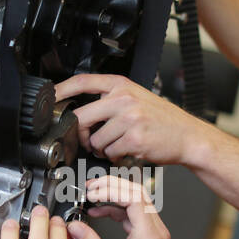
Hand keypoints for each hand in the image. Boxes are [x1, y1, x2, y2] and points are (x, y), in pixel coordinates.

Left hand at [53, 73, 204, 165]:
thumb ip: (111, 100)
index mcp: (122, 85)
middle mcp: (124, 99)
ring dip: (101, 148)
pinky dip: (114, 156)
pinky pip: (109, 152)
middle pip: (81, 116)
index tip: (51, 97)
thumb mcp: (136, 98)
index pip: (83, 82)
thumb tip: (80, 111)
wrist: (188, 136)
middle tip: (90, 139)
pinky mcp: (134, 138)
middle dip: (81, 133)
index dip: (62, 89)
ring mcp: (129, 118)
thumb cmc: (162, 120)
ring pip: (95, 140)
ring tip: (116, 145)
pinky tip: (126, 151)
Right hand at [67, 175, 183, 238]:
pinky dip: (119, 209)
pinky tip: (102, 213)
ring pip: (137, 202)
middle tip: (91, 188)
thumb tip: (75, 227)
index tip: (92, 192)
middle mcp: (156, 231)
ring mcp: (156, 234)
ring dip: (115, 196)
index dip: (111, 190)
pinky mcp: (152, 238)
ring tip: (92, 198)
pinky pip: (136, 215)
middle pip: (137, 193)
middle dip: (112, 186)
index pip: (133, 198)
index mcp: (148, 237)